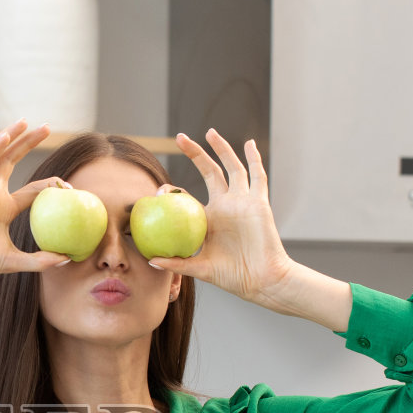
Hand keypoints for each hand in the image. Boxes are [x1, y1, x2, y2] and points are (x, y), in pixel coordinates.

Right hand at [0, 119, 73, 284]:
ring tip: (27, 121)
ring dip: (12, 136)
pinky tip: (7, 136)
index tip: (69, 185)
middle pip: (13, 161)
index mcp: (4, 208)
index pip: (31, 190)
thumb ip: (40, 260)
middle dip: (29, 143)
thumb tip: (68, 260)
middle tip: (48, 127)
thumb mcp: (15, 261)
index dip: (50, 185)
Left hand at [148, 128, 297, 307]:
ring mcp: (243, 202)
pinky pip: (258, 176)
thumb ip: (178, 263)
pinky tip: (249, 144)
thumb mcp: (200, 269)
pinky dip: (255, 159)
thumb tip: (150, 262)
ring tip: (210, 132)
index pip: (189, 197)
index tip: (159, 189)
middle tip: (179, 137)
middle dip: (196, 153)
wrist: (262, 280)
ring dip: (222, 149)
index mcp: (209, 219)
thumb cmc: (233, 276)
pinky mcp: (258, 203)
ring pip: (232, 168)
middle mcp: (226, 206)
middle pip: (210, 171)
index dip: (174, 190)